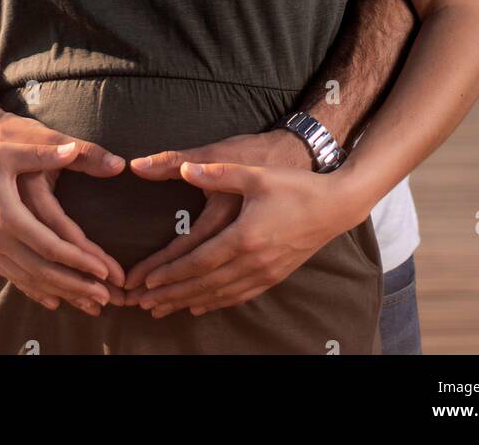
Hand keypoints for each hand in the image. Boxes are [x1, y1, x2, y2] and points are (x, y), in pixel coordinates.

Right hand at [0, 108, 128, 300]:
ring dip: (61, 292)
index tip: (104, 271)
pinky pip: (13, 277)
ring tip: (89, 303)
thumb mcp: (8, 152)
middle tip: (106, 298)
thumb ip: (43, 154)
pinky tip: (53, 299)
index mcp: (7, 215)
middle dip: (76, 286)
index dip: (79, 261)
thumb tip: (74, 150)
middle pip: (43, 270)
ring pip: (29, 279)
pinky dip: (35, 290)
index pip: (50, 246)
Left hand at [124, 154, 365, 317]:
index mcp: (244, 236)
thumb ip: (216, 173)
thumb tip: (183, 169)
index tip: (144, 282)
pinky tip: (201, 305)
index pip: (198, 261)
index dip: (169, 273)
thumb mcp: (254, 174)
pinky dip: (216, 302)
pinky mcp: (275, 275)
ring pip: (219, 294)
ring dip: (188, 302)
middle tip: (142, 304)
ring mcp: (265, 272)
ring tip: (164, 309)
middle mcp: (253, 261)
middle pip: (204, 284)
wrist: (335, 205)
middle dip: (171, 295)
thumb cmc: (295, 185)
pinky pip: (239, 295)